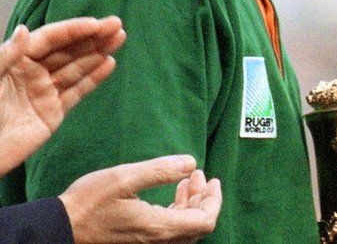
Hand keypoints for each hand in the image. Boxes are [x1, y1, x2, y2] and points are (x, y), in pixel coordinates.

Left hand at [0, 16, 124, 173]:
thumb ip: (6, 56)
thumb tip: (25, 29)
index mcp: (16, 61)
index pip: (49, 39)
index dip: (72, 30)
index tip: (96, 23)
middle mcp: (32, 73)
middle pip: (67, 51)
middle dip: (92, 37)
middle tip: (117, 25)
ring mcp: (44, 93)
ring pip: (76, 69)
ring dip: (98, 53)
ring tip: (119, 38)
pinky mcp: (53, 114)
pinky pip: (77, 92)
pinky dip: (94, 78)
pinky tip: (109, 63)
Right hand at [60, 154, 220, 242]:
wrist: (60, 229)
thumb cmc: (89, 202)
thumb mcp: (124, 177)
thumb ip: (160, 170)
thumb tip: (191, 163)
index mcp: (159, 228)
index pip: (205, 221)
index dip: (214, 201)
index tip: (212, 180)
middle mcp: (158, 241)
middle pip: (198, 226)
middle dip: (203, 199)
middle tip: (200, 176)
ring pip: (184, 228)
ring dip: (191, 204)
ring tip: (188, 180)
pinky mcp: (139, 241)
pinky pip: (170, 231)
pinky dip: (178, 212)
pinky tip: (174, 194)